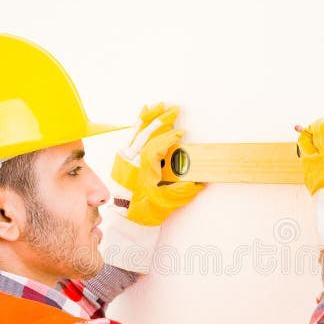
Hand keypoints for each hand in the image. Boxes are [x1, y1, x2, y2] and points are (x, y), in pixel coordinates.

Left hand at [109, 103, 203, 225]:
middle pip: (147, 133)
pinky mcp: (123, 157)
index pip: (157, 146)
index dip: (169, 137)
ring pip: (138, 131)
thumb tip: (200, 183)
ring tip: (160, 105)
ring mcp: (126, 157)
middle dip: (162, 120)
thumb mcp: (166, 202)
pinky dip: (138, 123)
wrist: (124, 217)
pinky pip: (131, 135)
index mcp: (143, 168)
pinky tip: (143, 114)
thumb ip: (184, 191)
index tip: (181, 132)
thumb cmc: (144, 210)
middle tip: (174, 109)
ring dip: (150, 117)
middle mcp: (132, 159)